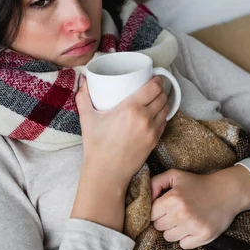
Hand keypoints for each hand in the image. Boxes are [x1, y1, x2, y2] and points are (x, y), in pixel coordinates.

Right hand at [75, 75, 169, 189]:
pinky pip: (164, 123)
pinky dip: (162, 116)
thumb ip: (83, 96)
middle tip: (153, 86)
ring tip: (155, 98)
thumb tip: (83, 80)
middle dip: (160, 89)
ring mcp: (152, 131)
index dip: (157, 79)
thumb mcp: (87, 118)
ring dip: (163, 102)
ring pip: (166, 109)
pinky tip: (155, 114)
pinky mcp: (155, 141)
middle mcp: (145, 118)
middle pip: (162, 96)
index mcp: (130, 108)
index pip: (154, 87)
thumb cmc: (96, 146)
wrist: (106, 173)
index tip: (153, 76)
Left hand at [150, 166, 249, 248]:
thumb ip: (155, 183)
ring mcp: (194, 226)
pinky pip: (184, 245)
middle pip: (159, 227)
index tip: (164, 208)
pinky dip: (186, 239)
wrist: (227, 192)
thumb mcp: (175, 175)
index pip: (151, 214)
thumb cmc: (198, 183)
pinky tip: (192, 227)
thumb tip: (145, 198)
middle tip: (174, 214)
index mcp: (173, 199)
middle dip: (164, 221)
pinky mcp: (204, 236)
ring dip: (174, 230)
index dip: (156, 211)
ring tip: (184, 220)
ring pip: (169, 238)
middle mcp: (182, 214)